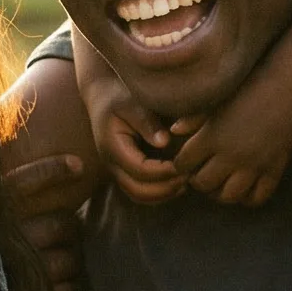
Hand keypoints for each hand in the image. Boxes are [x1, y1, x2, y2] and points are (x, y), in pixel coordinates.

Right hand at [3, 154, 88, 290]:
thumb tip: (28, 180)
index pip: (26, 182)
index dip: (54, 170)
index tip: (78, 165)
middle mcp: (6, 238)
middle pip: (63, 225)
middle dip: (71, 228)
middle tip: (67, 231)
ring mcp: (20, 269)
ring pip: (69, 260)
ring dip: (72, 260)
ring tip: (64, 261)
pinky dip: (69, 289)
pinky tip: (61, 287)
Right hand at [77, 52, 186, 205]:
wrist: (102, 95)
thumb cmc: (119, 95)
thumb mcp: (132, 103)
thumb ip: (147, 122)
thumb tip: (164, 142)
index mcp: (113, 147)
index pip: (140, 170)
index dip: (164, 172)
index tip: (185, 165)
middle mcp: (112, 163)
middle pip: (138, 190)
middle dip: (165, 188)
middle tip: (189, 177)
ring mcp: (116, 169)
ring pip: (138, 195)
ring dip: (163, 194)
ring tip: (185, 182)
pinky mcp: (123, 171)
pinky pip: (139, 192)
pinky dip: (158, 193)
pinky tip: (177, 182)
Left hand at [171, 68, 291, 203]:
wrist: (285, 86)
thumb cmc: (247, 88)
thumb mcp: (216, 100)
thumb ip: (193, 118)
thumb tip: (174, 131)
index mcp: (211, 137)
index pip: (183, 164)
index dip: (180, 164)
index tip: (184, 161)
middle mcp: (230, 155)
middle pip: (203, 184)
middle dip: (197, 181)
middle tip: (200, 174)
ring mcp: (253, 165)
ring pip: (229, 196)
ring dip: (220, 193)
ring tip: (220, 184)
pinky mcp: (273, 170)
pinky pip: (257, 197)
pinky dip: (247, 198)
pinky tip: (243, 188)